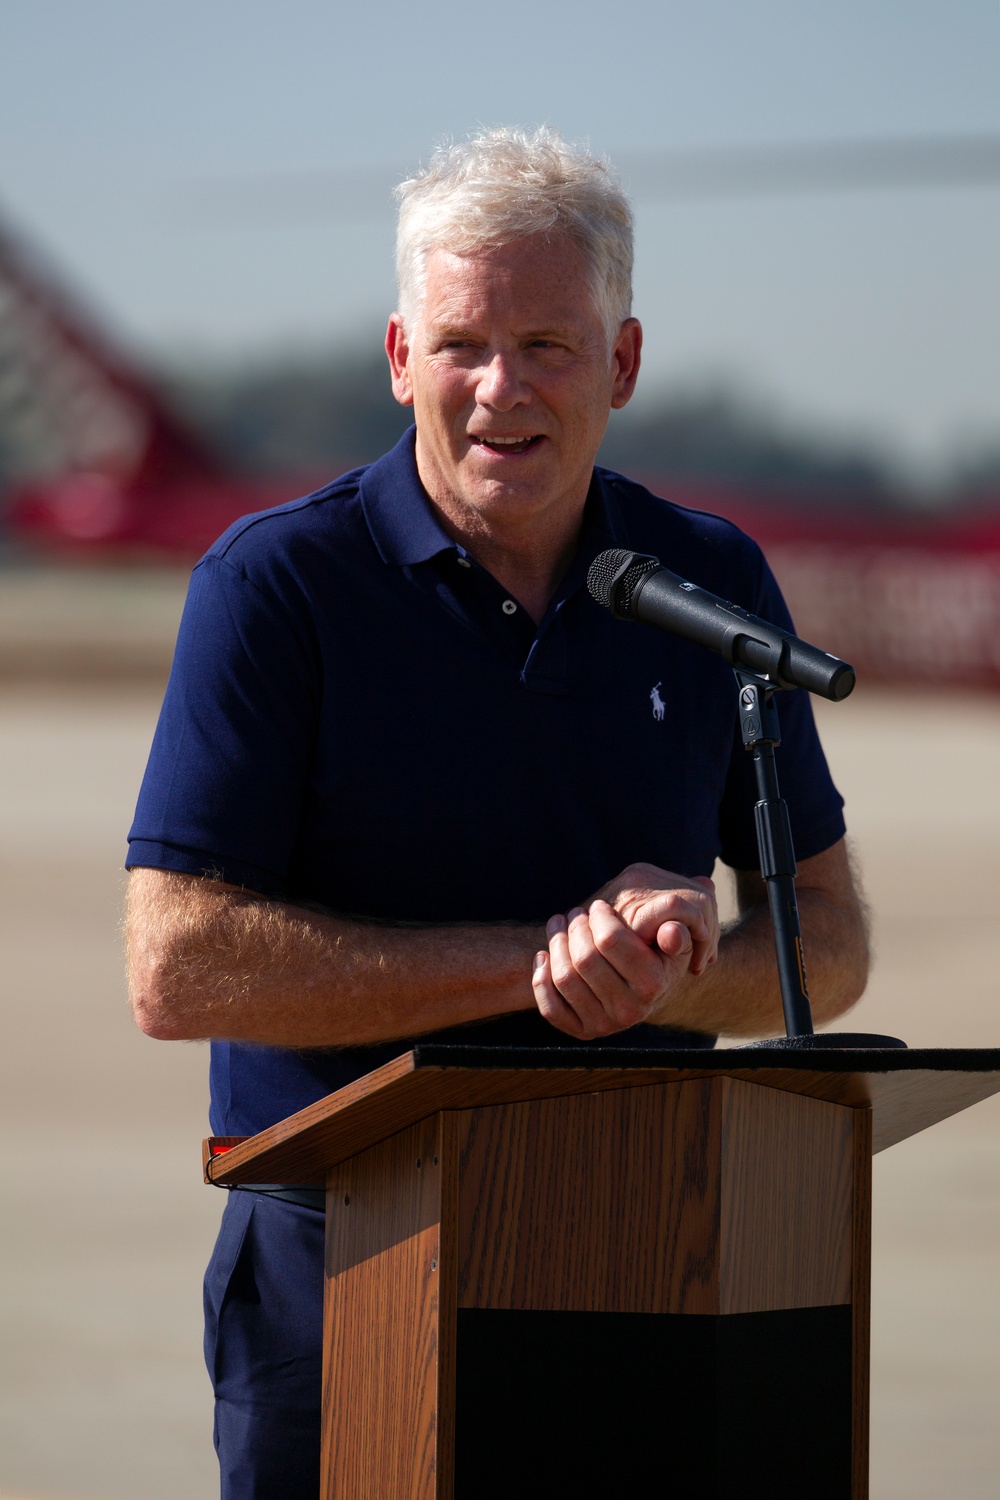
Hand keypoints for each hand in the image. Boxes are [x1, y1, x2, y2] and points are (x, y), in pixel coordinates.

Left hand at [531, 863, 718, 1040]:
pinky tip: (544, 955)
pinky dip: (540, 978)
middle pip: (585, 958)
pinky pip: (550, 1007)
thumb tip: (672, 931)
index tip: (598, 906)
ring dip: (555, 944)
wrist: (644, 994)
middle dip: (575, 927)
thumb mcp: (675, 945)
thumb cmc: (656, 958)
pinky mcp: (582, 1032)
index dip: (598, 916)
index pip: (611, 940)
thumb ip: (676, 934)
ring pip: (564, 978)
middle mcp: (630, 1010)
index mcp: (653, 984)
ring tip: (558, 924)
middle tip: (575, 912)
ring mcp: (604, 1025)